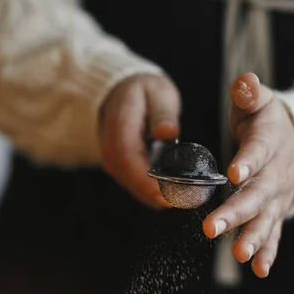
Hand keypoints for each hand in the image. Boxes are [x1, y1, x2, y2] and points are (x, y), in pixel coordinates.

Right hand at [99, 74, 179, 208]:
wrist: (122, 92)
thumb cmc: (143, 92)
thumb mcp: (158, 92)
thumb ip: (163, 113)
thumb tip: (167, 131)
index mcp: (120, 125)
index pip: (128, 158)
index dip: (146, 181)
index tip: (166, 195)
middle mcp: (110, 146)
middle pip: (129, 178)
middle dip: (154, 194)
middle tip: (182, 202)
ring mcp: (113, 158)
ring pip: (130, 185)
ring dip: (154, 197)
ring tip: (180, 201)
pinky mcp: (119, 166)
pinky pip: (133, 184)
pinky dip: (151, 193)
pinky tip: (169, 196)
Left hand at [203, 72, 293, 277]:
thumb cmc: (269, 121)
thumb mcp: (260, 100)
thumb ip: (249, 93)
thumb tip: (244, 82)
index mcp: (269, 143)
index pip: (258, 152)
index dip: (247, 161)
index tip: (233, 173)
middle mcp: (276, 174)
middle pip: (257, 194)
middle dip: (236, 212)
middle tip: (212, 229)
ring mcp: (278, 196)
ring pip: (266, 219)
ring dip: (253, 238)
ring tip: (239, 255)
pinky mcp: (277, 211)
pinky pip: (274, 233)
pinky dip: (268, 251)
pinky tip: (259, 270)